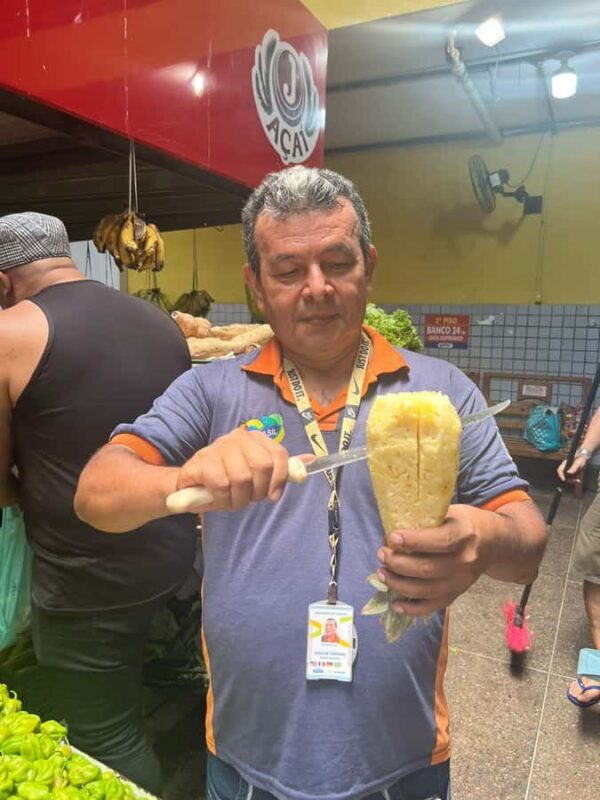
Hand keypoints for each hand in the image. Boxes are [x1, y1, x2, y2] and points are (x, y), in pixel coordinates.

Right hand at [175, 428, 289, 511]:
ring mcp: (219, 447)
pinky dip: (223, 498)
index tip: (273, 496)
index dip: (280, 479)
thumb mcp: (255, 474)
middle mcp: (238, 438)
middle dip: (258, 491)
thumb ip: (280, 468)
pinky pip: (222, 485)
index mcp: (254, 439)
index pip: (278, 454)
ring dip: (238, 498)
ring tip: (231, 500)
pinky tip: (218, 498)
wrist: (189, 483)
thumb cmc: (225, 479)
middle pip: (263, 466)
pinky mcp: (202, 462)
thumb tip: (311, 460)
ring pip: (242, 478)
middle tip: (247, 498)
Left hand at [376, 504, 490, 615]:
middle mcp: (464, 561)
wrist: (493, 543)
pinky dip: (412, 609)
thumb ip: (428, 518)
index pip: (438, 542)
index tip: (392, 537)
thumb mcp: (451, 511)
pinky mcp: (456, 594)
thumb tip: (393, 523)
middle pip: (427, 569)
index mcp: (463, 535)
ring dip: (399, 584)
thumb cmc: (465, 524)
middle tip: (381, 554)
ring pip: (426, 590)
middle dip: (398, 563)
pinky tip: (395, 604)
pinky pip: (432, 606)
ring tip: (382, 573)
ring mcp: (460, 582)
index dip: (413, 541)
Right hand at [557, 455, 586, 481]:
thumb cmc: (580, 459)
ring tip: (578, 481)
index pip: (559, 470)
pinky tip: (578, 480)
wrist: (585, 459)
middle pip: (564, 476)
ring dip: (572, 481)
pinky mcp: (573, 474)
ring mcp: (569, 472)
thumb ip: (574, 467)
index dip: (560, 475)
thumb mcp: (578, 463)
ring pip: (568, 479)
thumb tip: (568, 472)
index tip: (564, 480)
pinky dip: (575, 481)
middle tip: (574, 481)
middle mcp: (566, 468)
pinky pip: (572, 479)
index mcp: (565, 464)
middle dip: (568, 480)